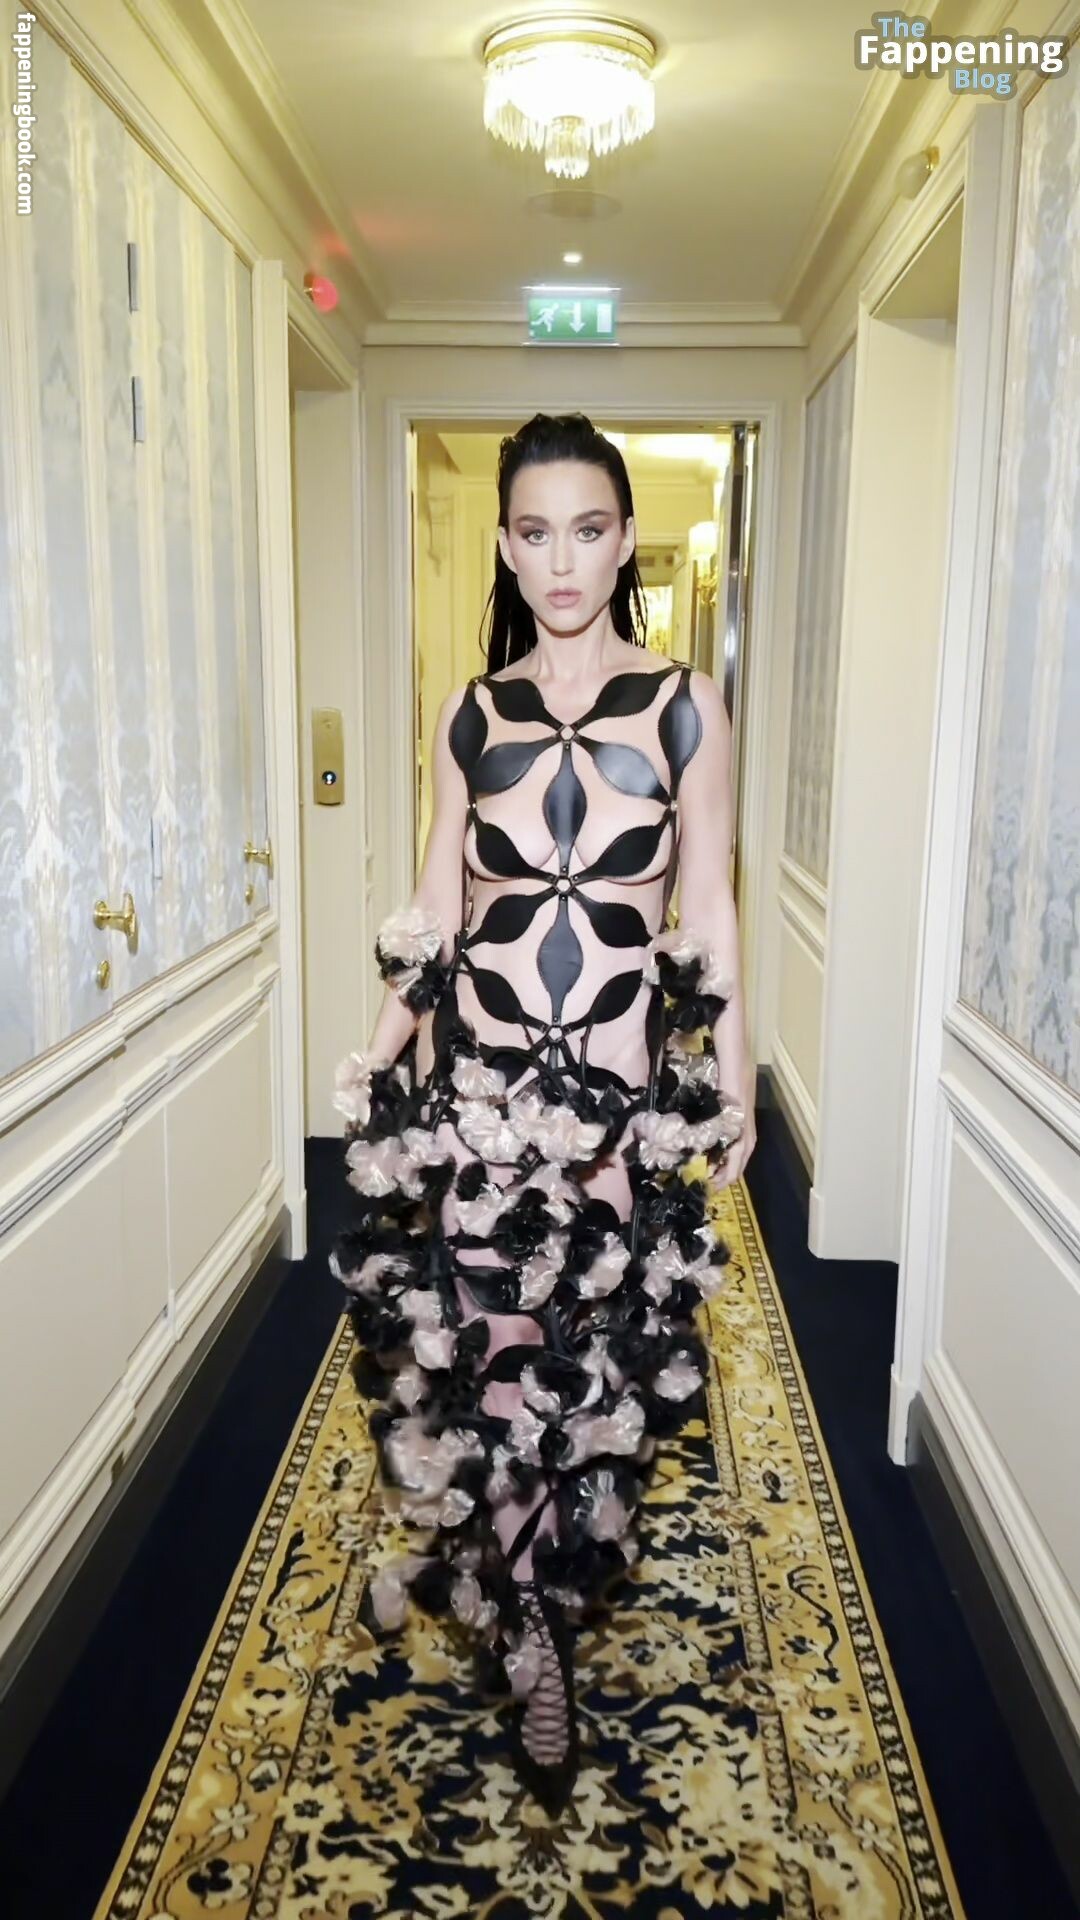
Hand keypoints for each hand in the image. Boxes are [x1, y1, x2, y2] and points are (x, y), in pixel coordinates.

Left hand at [709, 1073, 755, 1190]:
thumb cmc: (728, 1090)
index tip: (703, 1188)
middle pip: (737, 1170)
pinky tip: (711, 1153)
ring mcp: (746, 1133)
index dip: (719, 1183)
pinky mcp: (742, 1125)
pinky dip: (725, 1157)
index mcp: (742, 1142)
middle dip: (721, 1179)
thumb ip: (713, 1139)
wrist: (737, 1068)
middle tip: (701, 1183)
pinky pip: (735, 1149)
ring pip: (737, 1160)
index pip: (733, 1173)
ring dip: (722, 1168)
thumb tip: (703, 1163)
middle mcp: (747, 1141)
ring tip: (704, 1171)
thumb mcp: (720, 1116)